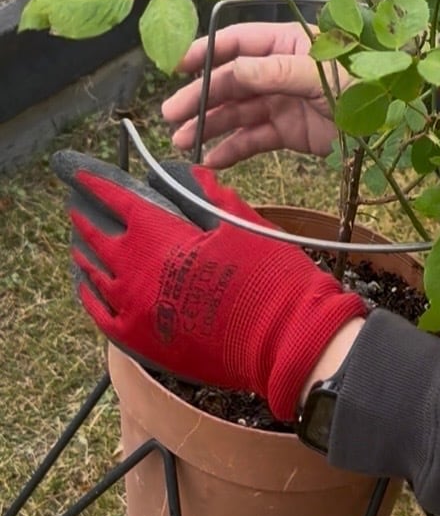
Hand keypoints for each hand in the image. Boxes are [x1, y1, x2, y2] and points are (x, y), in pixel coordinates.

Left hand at [53, 152, 366, 419]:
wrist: (285, 337)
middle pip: (98, 237)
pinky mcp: (140, 341)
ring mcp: (133, 309)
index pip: (117, 200)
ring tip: (82, 244)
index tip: (81, 174)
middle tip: (78, 205)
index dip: (96, 183)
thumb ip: (209, 196)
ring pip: (94, 276)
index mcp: (159, 235)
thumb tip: (191, 174)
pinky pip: (100, 316)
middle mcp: (136, 271)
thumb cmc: (268, 275)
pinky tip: (90, 287)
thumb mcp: (242, 224)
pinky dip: (91, 297)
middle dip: (86, 217)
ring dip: (86, 255)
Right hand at [162, 21, 350, 166]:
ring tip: (182, 143)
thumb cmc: (366, 84)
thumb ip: (275, 72)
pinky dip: (233, 149)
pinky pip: (254, 138)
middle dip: (199, 98)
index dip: (205, 54)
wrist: (398, 123)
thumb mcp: (320, 74)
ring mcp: (283, 101)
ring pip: (237, 112)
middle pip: (230, 81)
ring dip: (209, 126)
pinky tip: (212, 160)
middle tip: (172, 116)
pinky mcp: (290, 132)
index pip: (236, 43)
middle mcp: (279, 70)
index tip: (178, 69)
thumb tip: (233, 70)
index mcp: (286, 43)